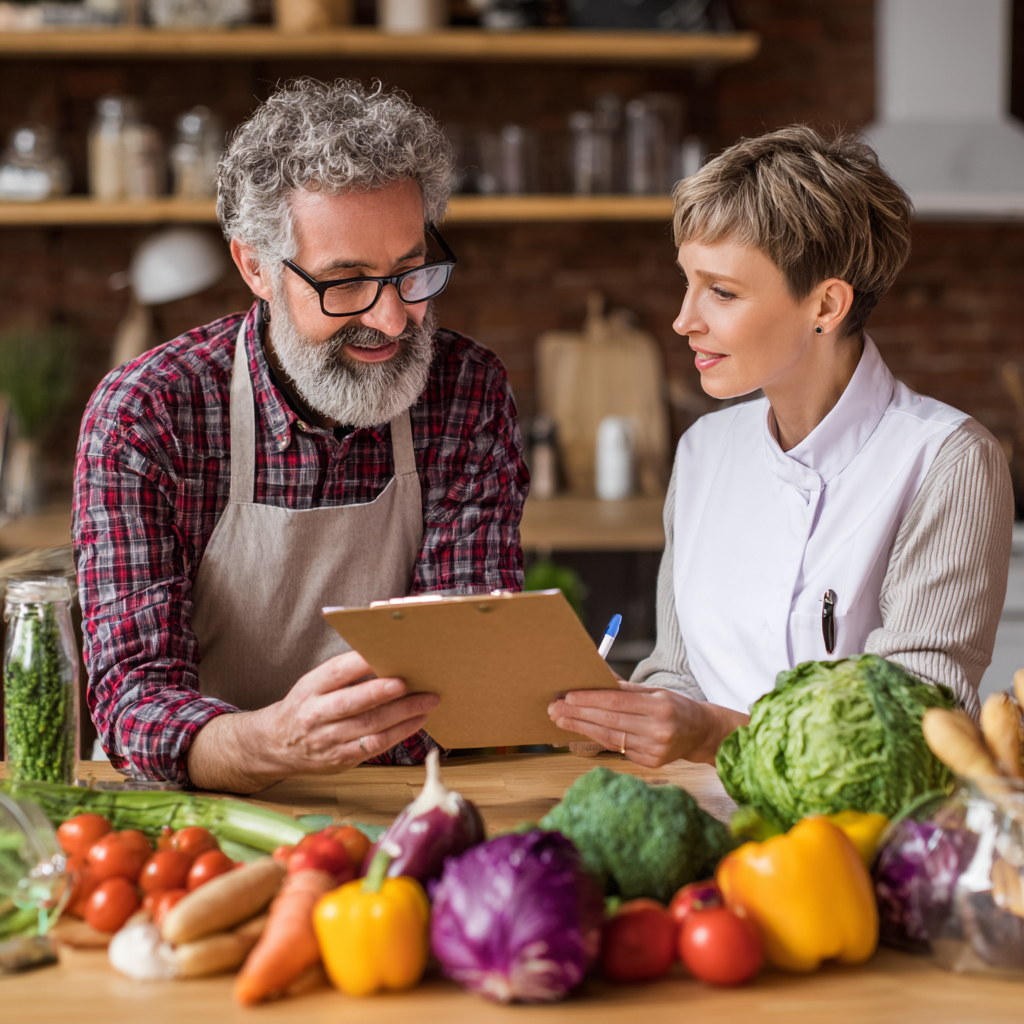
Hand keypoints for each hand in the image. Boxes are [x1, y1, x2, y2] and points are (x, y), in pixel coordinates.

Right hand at [187, 651, 438, 791]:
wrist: (275, 745)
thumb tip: (388, 659)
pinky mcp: (339, 759)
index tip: (390, 653)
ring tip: (428, 702)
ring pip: (370, 727)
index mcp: (311, 688)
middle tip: (415, 683)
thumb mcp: (314, 684)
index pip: (337, 671)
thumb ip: (345, 675)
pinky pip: (374, 747)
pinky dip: (398, 734)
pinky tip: (416, 721)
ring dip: (403, 714)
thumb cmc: (305, 706)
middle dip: (387, 692)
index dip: (363, 662)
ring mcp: (327, 740)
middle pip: (355, 702)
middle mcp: (317, 714)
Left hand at [548, 681, 746, 767]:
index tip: (568, 695)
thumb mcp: (655, 692)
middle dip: (578, 714)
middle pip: (610, 721)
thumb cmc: (674, 707)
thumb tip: (595, 675)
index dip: (590, 699)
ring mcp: (654, 750)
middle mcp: (658, 730)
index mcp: (660, 707)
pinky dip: (597, 738)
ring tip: (561, 720)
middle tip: (555, 708)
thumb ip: (625, 688)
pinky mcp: (650, 763)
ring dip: (581, 728)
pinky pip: (618, 748)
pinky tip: (581, 731)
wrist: (702, 733)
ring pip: (610, 737)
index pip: (617, 701)